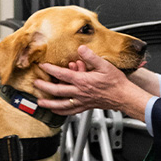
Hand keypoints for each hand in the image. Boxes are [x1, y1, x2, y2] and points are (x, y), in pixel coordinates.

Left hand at [33, 46, 151, 121]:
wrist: (124, 96)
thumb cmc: (116, 82)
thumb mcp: (105, 65)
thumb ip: (91, 57)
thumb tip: (81, 49)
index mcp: (83, 81)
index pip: (62, 74)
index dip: (51, 69)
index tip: (43, 66)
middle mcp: (80, 92)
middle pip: (58, 90)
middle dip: (45, 87)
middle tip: (36, 84)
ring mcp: (82, 101)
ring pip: (62, 104)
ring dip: (49, 103)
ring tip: (40, 102)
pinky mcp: (85, 106)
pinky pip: (70, 111)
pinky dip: (61, 112)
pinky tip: (56, 111)